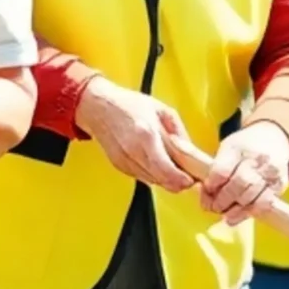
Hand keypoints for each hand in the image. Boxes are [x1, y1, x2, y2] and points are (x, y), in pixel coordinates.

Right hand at [75, 81, 196, 191]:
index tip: (191, 179)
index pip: (166, 169)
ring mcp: (125, 161)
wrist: (97, 107)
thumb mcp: (162, 110)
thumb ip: (178, 132)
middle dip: (177, 183)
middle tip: (187, 177)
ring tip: (173, 169)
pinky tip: (156, 164)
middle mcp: (134, 151)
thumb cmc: (128, 105)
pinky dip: (152, 175)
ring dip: (165, 180)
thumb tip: (191, 152)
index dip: (181, 180)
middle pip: (160, 180)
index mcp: (147, 134)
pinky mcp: (119, 166)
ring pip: (152, 182)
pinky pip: (141, 177)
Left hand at [202, 121, 288, 225]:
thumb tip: (206, 195)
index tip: (205, 190)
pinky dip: (248, 213)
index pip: (223, 170)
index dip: (211, 185)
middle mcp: (258, 158)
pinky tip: (237, 217)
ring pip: (251, 196)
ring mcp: (271, 172)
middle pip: (239, 184)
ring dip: (234, 210)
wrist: (274, 138)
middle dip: (223, 200)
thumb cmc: (244, 147)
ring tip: (224, 215)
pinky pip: (264, 204)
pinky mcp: (280, 184)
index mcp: (239, 147)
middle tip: (213, 207)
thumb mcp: (227, 149)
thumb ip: (216, 169)